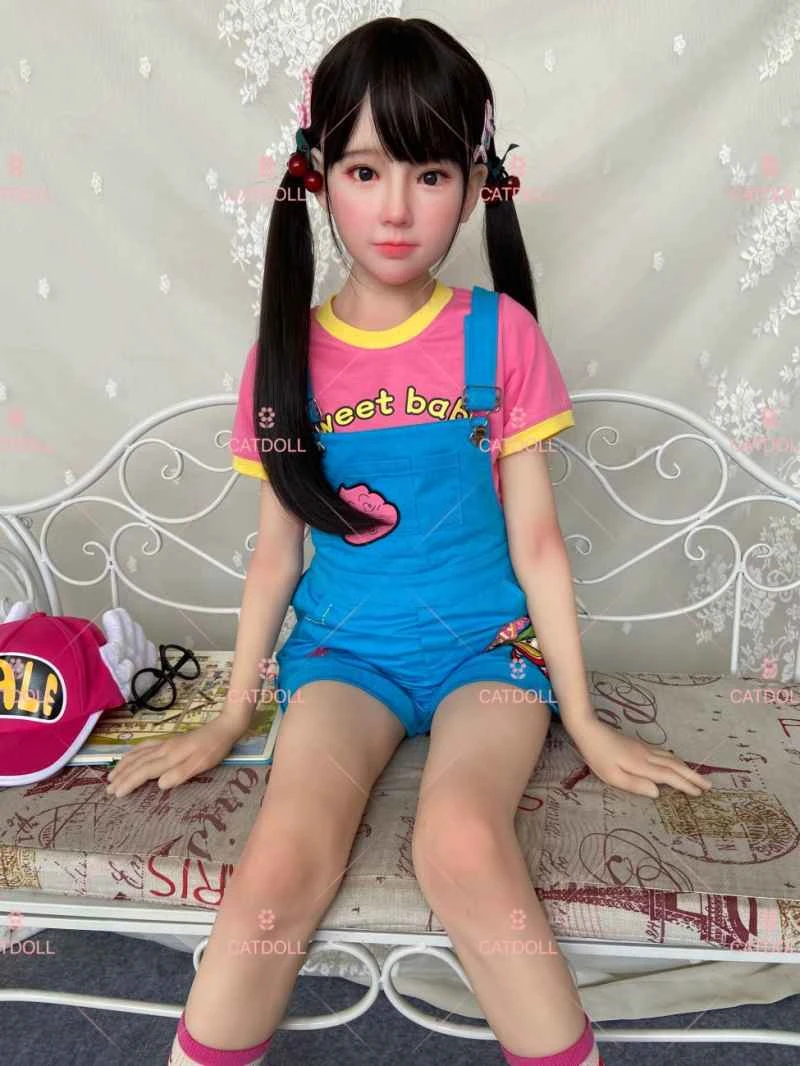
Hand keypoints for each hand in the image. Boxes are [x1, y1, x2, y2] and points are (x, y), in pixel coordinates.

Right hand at [105, 715, 243, 797]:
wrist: (223, 728)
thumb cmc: (213, 750)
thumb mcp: (200, 765)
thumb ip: (179, 774)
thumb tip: (159, 784)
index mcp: (170, 757)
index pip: (143, 772)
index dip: (129, 783)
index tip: (116, 794)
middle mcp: (163, 749)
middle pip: (136, 763)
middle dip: (121, 776)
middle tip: (107, 789)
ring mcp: (164, 743)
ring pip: (137, 754)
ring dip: (123, 765)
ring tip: (111, 775)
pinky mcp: (169, 741)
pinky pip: (144, 747)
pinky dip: (132, 753)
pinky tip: (129, 756)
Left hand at [567, 717, 713, 798]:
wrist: (589, 729)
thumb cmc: (597, 756)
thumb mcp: (612, 776)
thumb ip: (635, 785)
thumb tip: (657, 792)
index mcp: (641, 765)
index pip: (669, 776)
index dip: (685, 785)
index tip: (700, 793)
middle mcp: (647, 756)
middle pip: (675, 766)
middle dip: (693, 776)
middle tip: (709, 785)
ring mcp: (644, 749)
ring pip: (671, 758)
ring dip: (686, 767)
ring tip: (697, 776)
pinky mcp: (639, 745)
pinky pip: (664, 754)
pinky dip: (675, 760)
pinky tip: (675, 762)